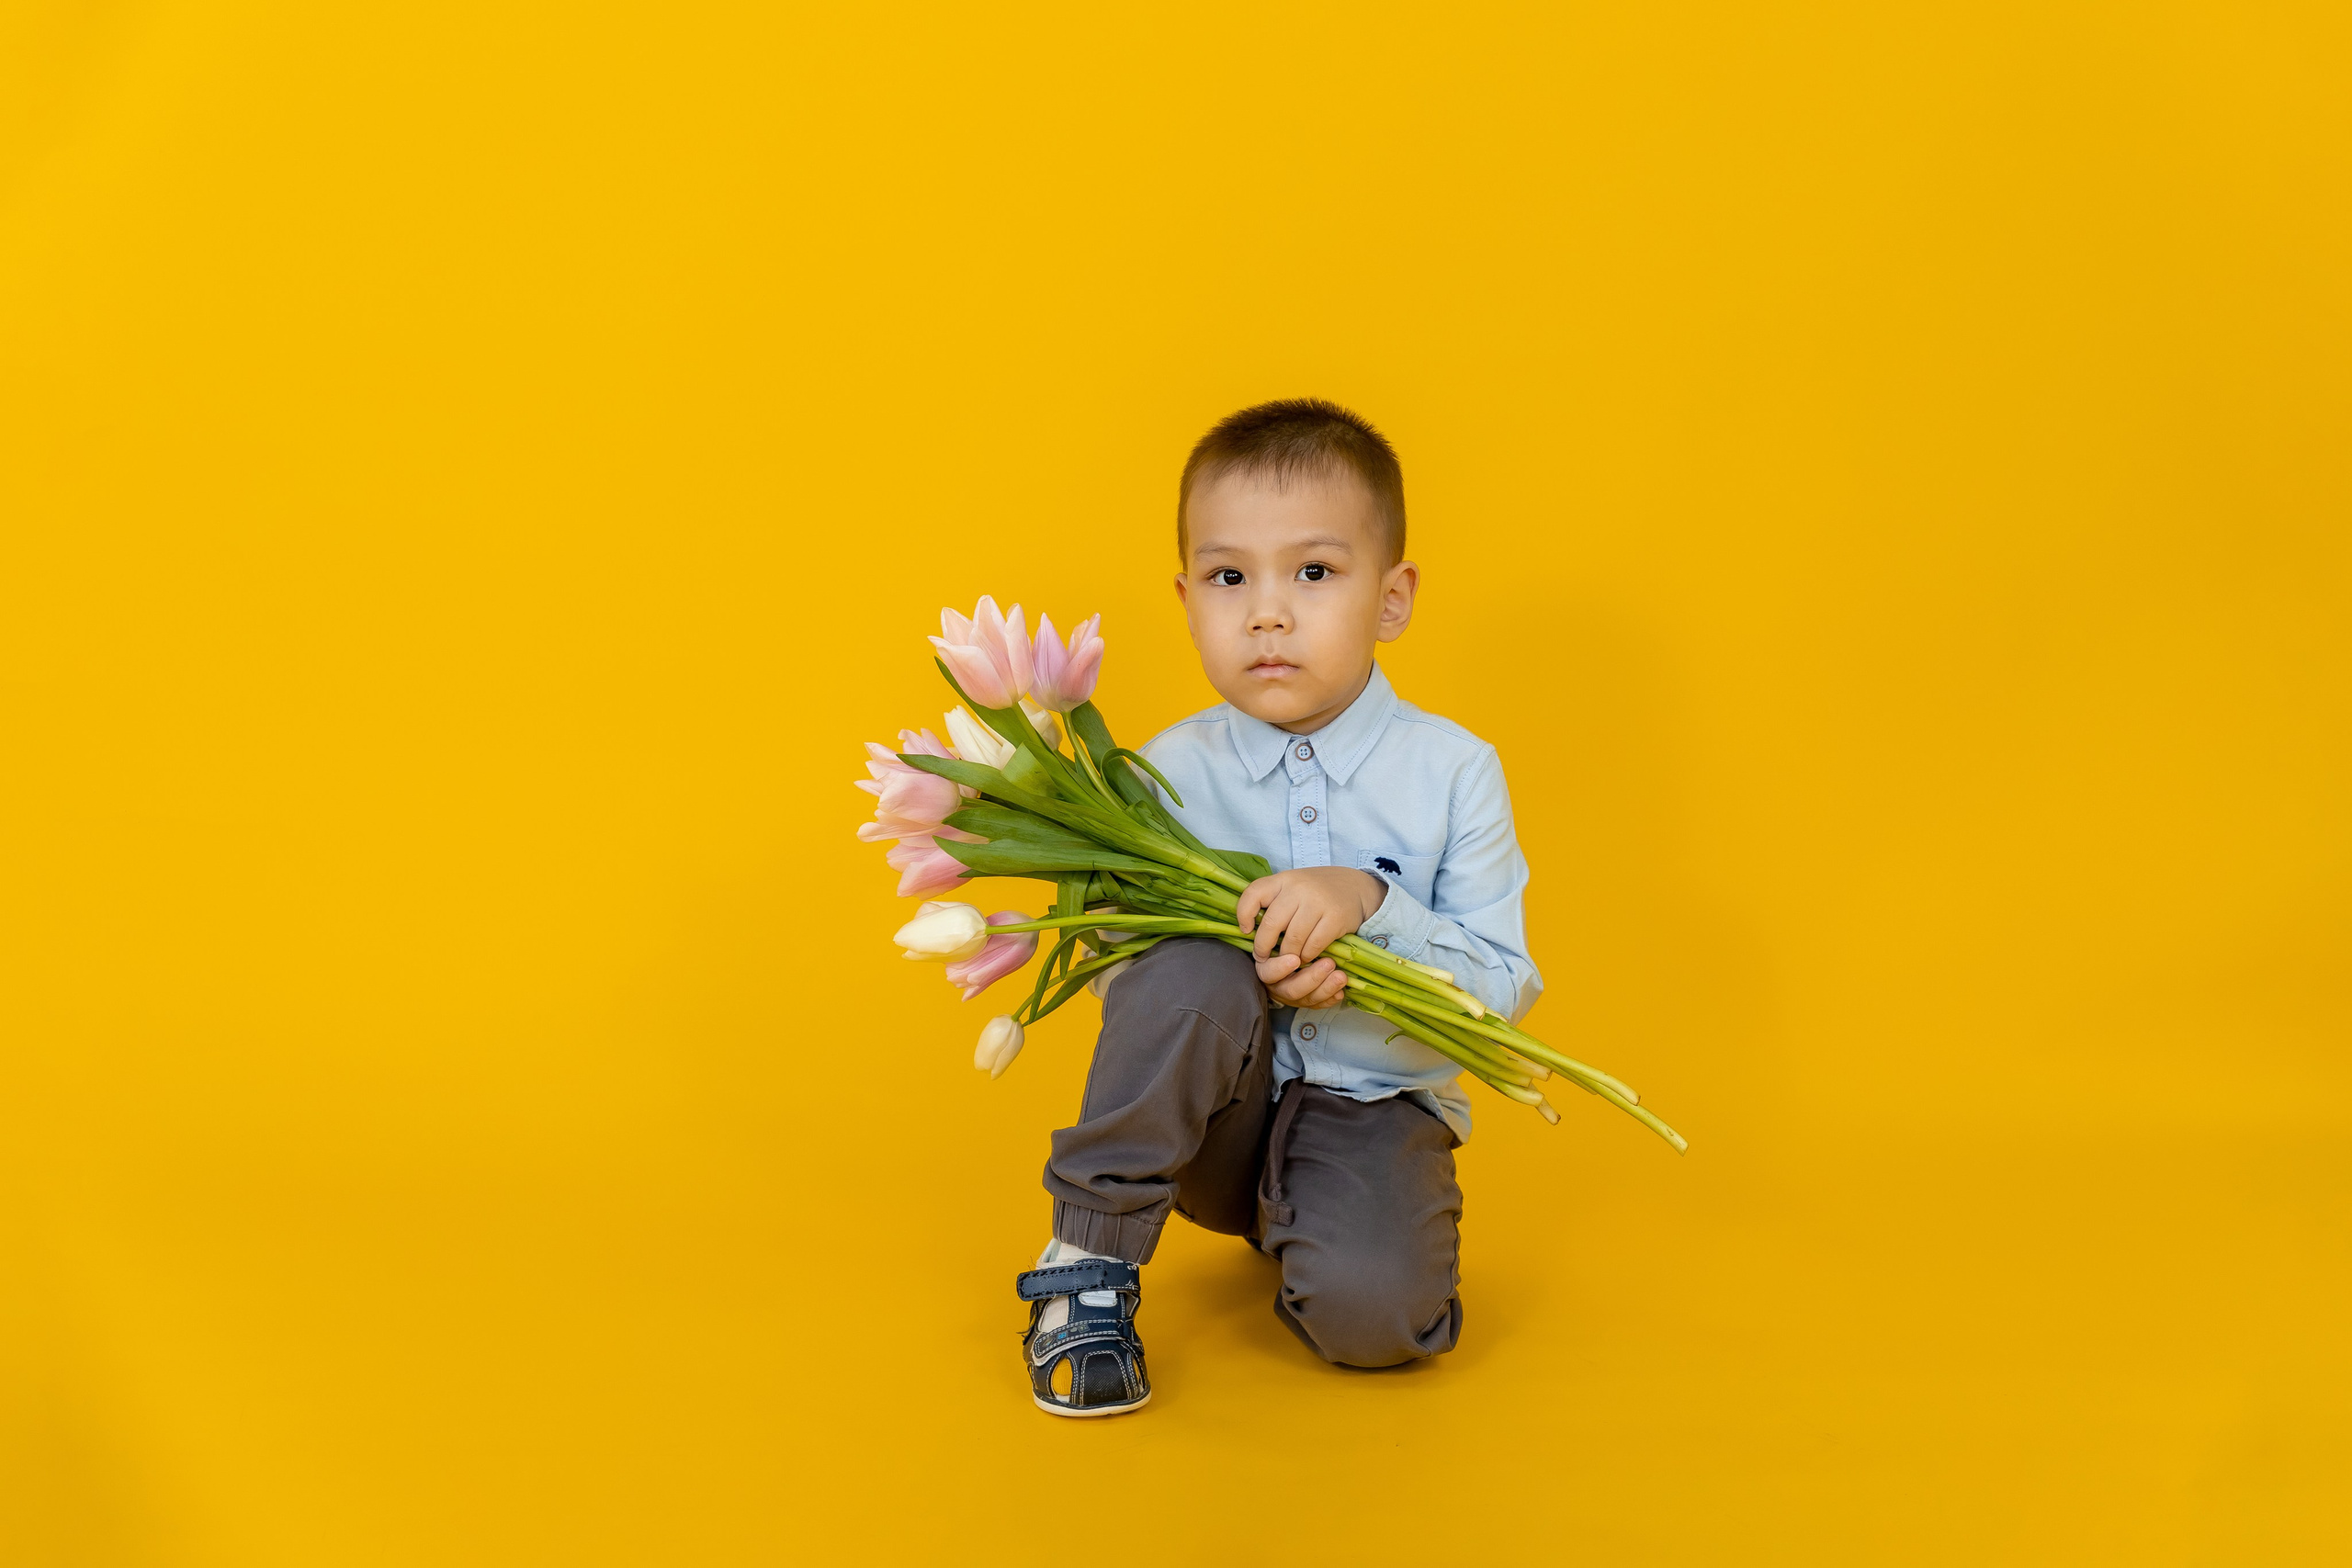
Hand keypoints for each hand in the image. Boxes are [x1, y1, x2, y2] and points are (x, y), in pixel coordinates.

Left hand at [1238, 867, 1387, 1008]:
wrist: (1357, 887)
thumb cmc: (1317, 891)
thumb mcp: (1294, 886)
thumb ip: (1274, 900)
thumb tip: (1250, 929)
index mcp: (1284, 879)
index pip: (1254, 893)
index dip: (1244, 914)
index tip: (1246, 930)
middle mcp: (1299, 888)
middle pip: (1271, 924)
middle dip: (1263, 947)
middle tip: (1263, 958)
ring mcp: (1318, 902)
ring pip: (1292, 939)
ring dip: (1287, 955)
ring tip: (1287, 959)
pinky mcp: (1335, 918)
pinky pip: (1313, 946)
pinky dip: (1306, 957)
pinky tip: (1306, 957)